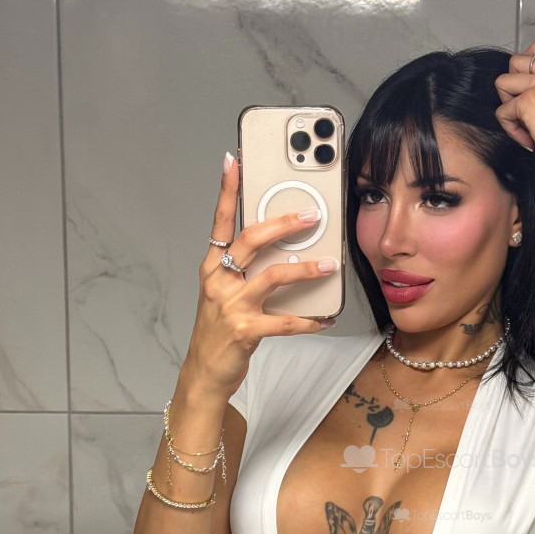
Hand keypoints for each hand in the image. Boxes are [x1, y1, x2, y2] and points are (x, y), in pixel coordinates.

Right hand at [182, 155, 336, 398]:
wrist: (205, 372)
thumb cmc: (219, 330)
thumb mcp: (224, 294)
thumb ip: (246, 271)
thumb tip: (285, 249)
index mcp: (213, 267)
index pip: (220, 221)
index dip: (226, 190)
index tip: (234, 161)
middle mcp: (219, 281)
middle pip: (251, 240)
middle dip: (284, 224)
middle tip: (312, 216)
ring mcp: (231, 306)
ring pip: (273, 276)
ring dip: (305, 269)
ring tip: (329, 264)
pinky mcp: (245, 331)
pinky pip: (285, 321)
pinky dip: (309, 320)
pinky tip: (325, 318)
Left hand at [494, 41, 534, 186]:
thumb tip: (524, 91)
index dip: (524, 70)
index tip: (528, 93)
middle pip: (515, 61)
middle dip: (512, 86)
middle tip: (524, 111)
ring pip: (503, 82)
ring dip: (508, 106)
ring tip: (524, 125)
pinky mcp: (529, 102)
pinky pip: (502, 110)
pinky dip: (510, 128)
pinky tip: (528, 139)